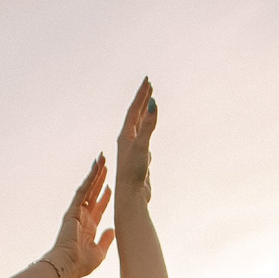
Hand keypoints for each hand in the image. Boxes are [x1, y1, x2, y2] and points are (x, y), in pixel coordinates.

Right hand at [46, 153, 114, 277]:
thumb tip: (114, 230)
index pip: (99, 207)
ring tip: (102, 159)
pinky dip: (89, 178)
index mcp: (89, 227)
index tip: (112, 186)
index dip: (105, 196)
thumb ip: (106, 240)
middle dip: (101, 179)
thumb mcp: (100, 253)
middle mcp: (83, 217)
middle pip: (94, 193)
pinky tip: (96, 167)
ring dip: (95, 173)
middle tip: (108, 165)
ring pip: (88, 188)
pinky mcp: (73, 209)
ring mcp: (77, 212)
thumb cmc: (81, 265)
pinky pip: (83, 191)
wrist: (67, 267)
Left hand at [113, 75, 154, 214]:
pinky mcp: (139, 161)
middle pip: (136, 116)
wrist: (131, 196)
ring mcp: (133, 151)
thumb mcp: (142, 145)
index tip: (148, 81)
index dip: (141, 95)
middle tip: (149, 85)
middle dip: (143, 100)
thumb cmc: (133, 172)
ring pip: (140, 127)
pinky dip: (148, 132)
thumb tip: (153, 103)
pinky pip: (144, 141)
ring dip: (145, 114)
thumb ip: (148, 124)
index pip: (134, 109)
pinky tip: (148, 134)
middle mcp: (127, 141)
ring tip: (149, 104)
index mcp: (125, 135)